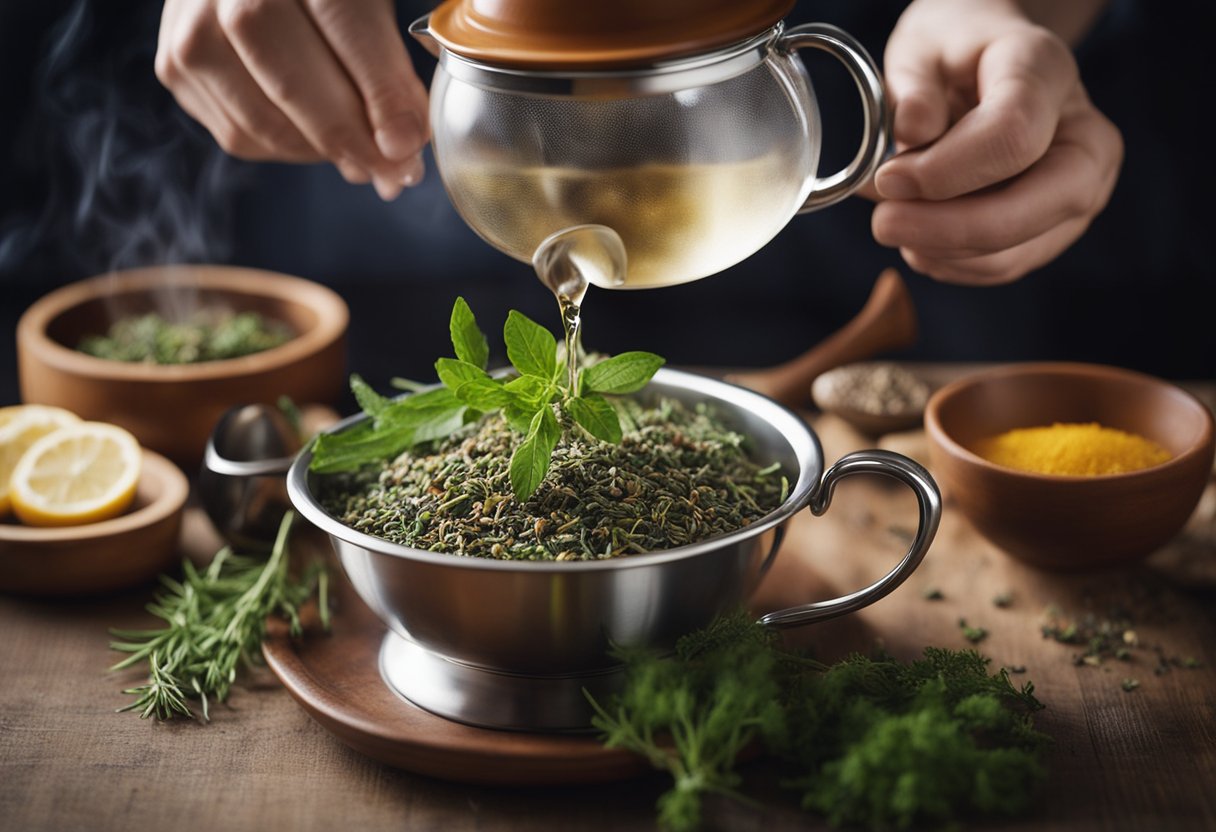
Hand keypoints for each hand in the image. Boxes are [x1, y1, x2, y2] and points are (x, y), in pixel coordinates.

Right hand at [156, 0, 428, 199]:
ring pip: (262, 120)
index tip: (408, 144)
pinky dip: (290, 149)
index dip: (381, 93)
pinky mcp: (174, 65)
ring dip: (322, 152)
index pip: (344, 24)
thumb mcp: (368, 6)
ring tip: (362, 155)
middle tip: (392, 170)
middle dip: (352, 138)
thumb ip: (392, 67)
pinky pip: (240, 134)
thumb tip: (402, 148)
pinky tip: (316, 136)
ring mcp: (192, 27)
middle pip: (291, 80)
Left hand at [870, 0, 1122, 284]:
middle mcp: (1085, 136)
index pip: (1013, 135)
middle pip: (1033, 207)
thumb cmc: (952, 55)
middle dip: (948, 229)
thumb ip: (913, 89)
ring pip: (1013, 251)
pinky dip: (949, 261)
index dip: (944, 171)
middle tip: (883, 224)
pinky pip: (1002, 267)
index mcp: (1047, 72)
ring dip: (939, 250)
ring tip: (894, 218)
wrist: (986, 67)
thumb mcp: (920, 48)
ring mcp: (1081, 189)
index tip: (887, 178)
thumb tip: (913, 131)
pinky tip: (918, 235)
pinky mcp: (1058, 229)